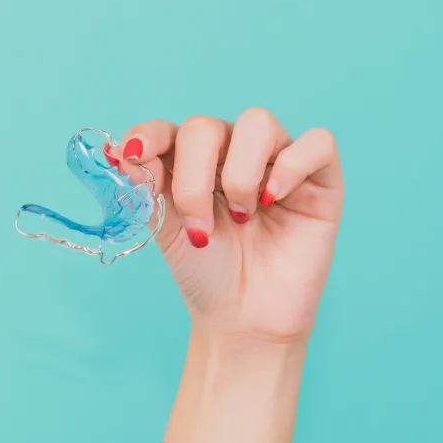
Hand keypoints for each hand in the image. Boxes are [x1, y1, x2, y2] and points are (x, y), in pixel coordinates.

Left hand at [107, 108, 343, 341]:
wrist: (242, 319)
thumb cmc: (206, 272)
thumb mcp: (165, 228)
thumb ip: (147, 188)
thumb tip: (122, 154)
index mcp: (191, 162)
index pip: (169, 129)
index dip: (148, 135)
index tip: (133, 156)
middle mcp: (233, 153)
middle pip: (207, 127)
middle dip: (193, 177)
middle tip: (198, 227)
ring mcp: (277, 162)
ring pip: (258, 122)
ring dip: (239, 173)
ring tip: (241, 218)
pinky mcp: (321, 181)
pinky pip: (317, 143)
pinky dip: (291, 166)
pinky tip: (272, 200)